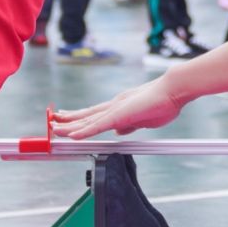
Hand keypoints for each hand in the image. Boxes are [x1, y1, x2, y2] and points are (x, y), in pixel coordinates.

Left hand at [52, 77, 183, 138]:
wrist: (173, 90)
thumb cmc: (165, 103)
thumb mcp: (145, 120)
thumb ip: (130, 125)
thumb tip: (118, 131)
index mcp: (120, 107)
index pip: (96, 115)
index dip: (80, 118)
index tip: (68, 120)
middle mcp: (114, 106)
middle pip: (87, 115)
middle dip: (69, 120)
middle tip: (53, 121)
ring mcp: (115, 110)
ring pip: (87, 120)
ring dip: (70, 126)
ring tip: (54, 128)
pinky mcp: (119, 115)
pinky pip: (96, 126)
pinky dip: (83, 132)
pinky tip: (71, 136)